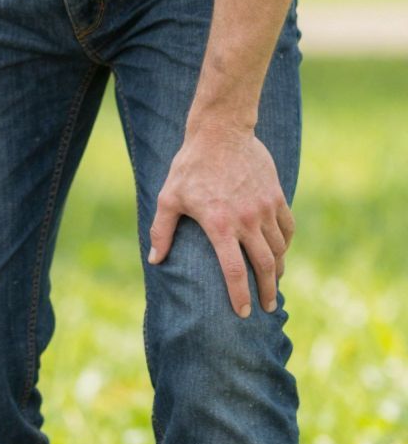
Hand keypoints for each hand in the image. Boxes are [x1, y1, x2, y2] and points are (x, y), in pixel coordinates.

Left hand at [149, 127, 293, 316]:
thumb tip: (156, 260)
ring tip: (273, 283)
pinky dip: (286, 244)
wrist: (221, 131)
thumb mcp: (169, 197)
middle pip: (264, 265)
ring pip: (279, 248)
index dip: (239, 295)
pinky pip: (288, 227)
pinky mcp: (276, 196)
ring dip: (277, 269)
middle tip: (266, 307)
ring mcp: (265, 207)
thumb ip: (162, 230)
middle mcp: (247, 220)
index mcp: (220, 224)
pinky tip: (281, 253)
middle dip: (266, 291)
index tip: (243, 312)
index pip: (233, 270)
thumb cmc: (191, 165)